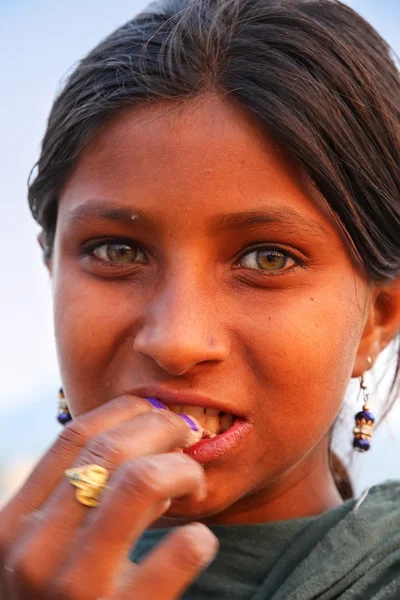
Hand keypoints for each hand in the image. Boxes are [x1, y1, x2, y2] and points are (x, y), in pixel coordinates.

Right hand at [0, 396, 218, 598]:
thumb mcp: (41, 551)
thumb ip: (67, 502)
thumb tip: (128, 434)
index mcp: (12, 525)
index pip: (75, 438)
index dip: (124, 411)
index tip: (154, 409)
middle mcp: (32, 553)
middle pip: (111, 451)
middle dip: (160, 427)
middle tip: (186, 434)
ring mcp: (73, 591)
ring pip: (141, 482)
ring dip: (181, 469)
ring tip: (194, 482)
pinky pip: (178, 554)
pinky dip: (198, 539)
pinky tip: (199, 542)